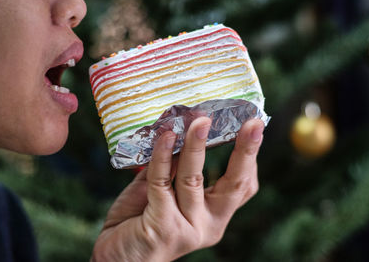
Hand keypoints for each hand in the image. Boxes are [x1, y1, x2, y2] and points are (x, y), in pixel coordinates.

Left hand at [91, 118, 263, 261]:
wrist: (116, 258)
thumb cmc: (138, 222)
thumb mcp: (163, 193)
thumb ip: (172, 169)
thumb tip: (180, 133)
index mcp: (214, 216)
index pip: (242, 186)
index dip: (249, 157)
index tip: (253, 126)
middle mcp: (208, 225)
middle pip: (234, 185)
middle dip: (245, 151)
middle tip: (252, 123)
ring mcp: (188, 229)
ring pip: (193, 179)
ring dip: (196, 146)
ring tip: (198, 121)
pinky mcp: (164, 228)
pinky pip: (162, 183)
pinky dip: (162, 156)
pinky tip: (165, 137)